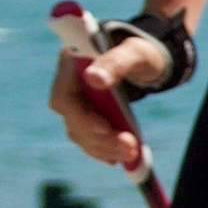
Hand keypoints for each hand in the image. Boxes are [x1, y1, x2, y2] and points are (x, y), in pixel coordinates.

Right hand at [50, 39, 169, 163]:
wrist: (142, 59)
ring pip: (80, 132)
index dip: (80, 117)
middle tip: (130, 149)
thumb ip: (116, 61)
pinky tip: (119, 156)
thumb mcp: (134, 52)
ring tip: (132, 154)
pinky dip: (103, 148)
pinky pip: (87, 136)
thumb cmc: (139, 51)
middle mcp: (67, 84)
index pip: (65, 98)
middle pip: (73, 119)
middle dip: (100, 138)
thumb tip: (94, 77)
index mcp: (71, 64)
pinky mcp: (84, 114)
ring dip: (104, 147)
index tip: (105, 128)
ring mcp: (74, 101)